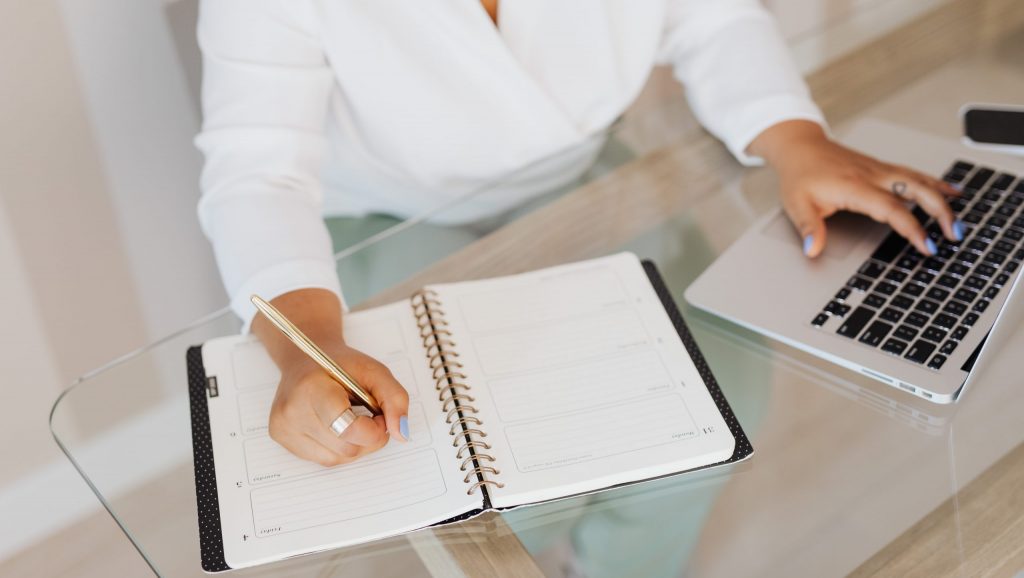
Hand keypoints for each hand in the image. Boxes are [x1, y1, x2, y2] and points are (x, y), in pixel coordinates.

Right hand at [270, 343, 408, 465]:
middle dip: (367, 437)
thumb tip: (401, 433)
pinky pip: (324, 459)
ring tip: (350, 418)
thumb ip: (395, 399)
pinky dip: (338, 447)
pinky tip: (334, 425)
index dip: (374, 429)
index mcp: (311, 388)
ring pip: (337, 458)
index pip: (347, 429)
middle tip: (368, 415)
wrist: (305, 358)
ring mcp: (284, 429)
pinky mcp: (282, 439)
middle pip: (346, 448)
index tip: (379, 415)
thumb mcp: (375, 371)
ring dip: (354, 444)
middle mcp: (291, 412)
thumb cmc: (339, 365)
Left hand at [749, 120, 963, 257]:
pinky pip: (914, 174)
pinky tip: (952, 190)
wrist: (801, 147)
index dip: (912, 228)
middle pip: (916, 190)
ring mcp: (880, 170)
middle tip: (954, 234)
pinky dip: (935, 183)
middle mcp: (872, 176)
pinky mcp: (882, 167)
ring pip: (920, 181)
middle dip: (940, 212)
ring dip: (943, 198)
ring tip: (959, 219)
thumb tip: (812, 249)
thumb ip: (808, 227)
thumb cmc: (800, 174)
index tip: (926, 245)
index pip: (891, 209)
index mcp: (854, 187)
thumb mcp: (796, 204)